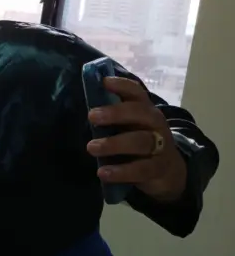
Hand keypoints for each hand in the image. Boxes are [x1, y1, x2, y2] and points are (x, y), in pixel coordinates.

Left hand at [86, 77, 186, 202]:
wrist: (169, 172)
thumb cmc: (140, 142)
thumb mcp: (129, 127)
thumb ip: (112, 117)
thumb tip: (86, 105)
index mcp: (145, 111)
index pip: (137, 93)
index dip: (122, 86)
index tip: (104, 82)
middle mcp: (155, 125)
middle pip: (140, 113)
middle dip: (116, 113)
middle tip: (91, 116)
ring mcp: (160, 146)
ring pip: (141, 141)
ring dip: (114, 143)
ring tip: (91, 147)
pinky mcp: (158, 169)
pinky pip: (141, 169)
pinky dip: (121, 171)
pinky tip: (103, 173)